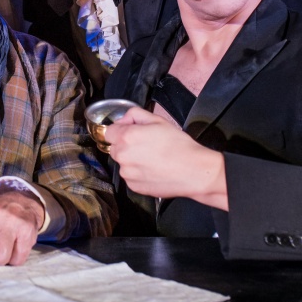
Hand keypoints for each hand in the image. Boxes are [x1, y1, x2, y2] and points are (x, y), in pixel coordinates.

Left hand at [103, 106, 227, 208]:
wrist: (193, 171)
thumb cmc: (179, 145)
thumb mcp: (158, 120)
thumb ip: (135, 114)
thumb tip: (124, 120)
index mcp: (126, 137)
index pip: (108, 132)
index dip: (120, 130)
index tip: (131, 132)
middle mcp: (123, 156)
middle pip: (115, 148)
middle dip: (126, 145)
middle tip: (146, 145)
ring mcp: (127, 173)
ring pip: (123, 163)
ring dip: (132, 160)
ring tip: (152, 159)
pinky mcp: (133, 186)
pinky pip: (130, 177)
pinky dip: (138, 173)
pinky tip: (154, 170)